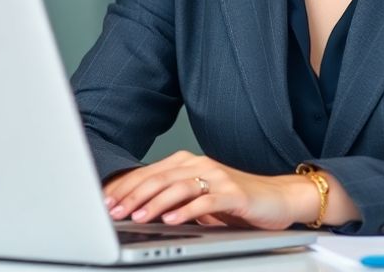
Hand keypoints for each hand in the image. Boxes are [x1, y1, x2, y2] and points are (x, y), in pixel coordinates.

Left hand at [102, 151, 316, 229]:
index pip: (150, 173)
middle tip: (113, 212)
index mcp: (188, 163)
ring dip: (154, 203)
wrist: (277, 198)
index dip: (126, 187)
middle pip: (160, 178)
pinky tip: (171, 220)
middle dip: (133, 196)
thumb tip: (133, 210)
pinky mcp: (234, 193)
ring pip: (179, 187)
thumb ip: (171, 199)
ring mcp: (218, 177)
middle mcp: (201, 165)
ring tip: (137, 217)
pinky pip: (206, 201)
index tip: (106, 202)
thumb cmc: (235, 201)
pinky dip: (186, 210)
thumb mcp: (198, 198)